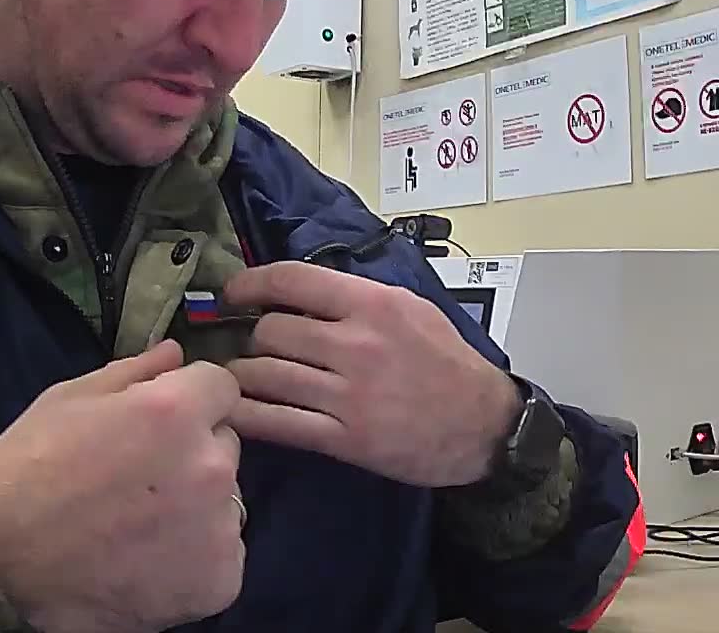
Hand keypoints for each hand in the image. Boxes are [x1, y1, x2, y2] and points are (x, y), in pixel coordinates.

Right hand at [0, 340, 244, 632]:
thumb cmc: (26, 470)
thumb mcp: (68, 400)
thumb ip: (133, 372)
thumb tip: (175, 353)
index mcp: (177, 412)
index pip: (221, 386)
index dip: (191, 400)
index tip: (162, 421)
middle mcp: (211, 465)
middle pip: (224, 444)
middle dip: (193, 452)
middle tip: (142, 478)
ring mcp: (218, 527)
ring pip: (225, 501)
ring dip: (196, 506)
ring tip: (140, 526)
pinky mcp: (219, 580)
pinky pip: (223, 555)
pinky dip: (195, 559)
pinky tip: (148, 562)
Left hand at [223, 261, 521, 487]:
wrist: (484, 425)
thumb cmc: (448, 363)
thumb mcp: (412, 309)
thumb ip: (358, 297)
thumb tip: (301, 289)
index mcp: (374, 304)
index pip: (292, 280)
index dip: (251, 284)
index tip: (235, 293)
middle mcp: (358, 345)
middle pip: (271, 331)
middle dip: (254, 337)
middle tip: (253, 345)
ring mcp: (349, 394)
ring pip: (265, 376)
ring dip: (243, 375)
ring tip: (240, 377)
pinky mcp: (345, 438)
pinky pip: (277, 423)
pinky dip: (248, 415)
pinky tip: (236, 411)